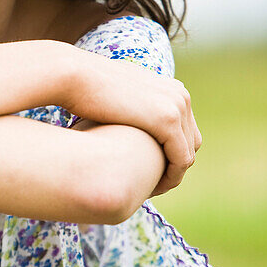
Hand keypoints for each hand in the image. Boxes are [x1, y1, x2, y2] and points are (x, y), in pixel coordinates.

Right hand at [68, 52, 201, 194]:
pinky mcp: (168, 120)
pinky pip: (180, 160)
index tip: (150, 171)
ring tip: (151, 190)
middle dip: (174, 166)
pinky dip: (171, 177)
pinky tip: (151, 189)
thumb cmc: (86, 89)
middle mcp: (180, 95)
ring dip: (172, 175)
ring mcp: (177, 106)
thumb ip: (129, 107)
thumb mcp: (116, 96)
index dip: (170, 154)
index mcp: (170, 88)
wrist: (75, 76)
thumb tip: (123, 118)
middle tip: (153, 184)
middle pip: (191, 142)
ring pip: (187, 154)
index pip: (184, 129)